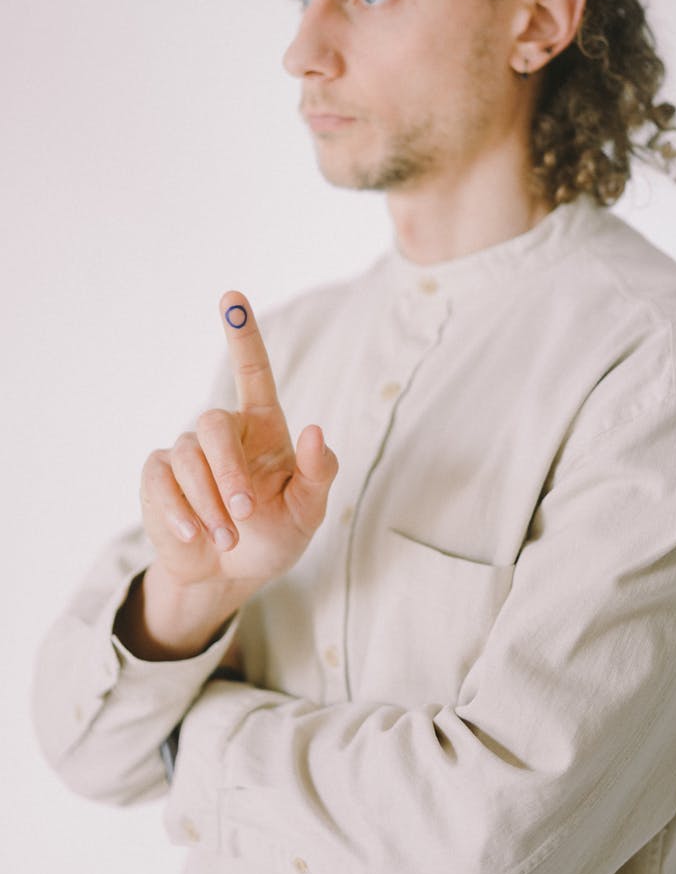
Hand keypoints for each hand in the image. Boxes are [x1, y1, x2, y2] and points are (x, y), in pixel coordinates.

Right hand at [139, 290, 337, 602]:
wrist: (229, 576)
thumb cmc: (275, 536)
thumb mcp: (308, 511)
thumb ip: (319, 473)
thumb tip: (317, 430)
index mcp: (263, 428)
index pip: (253, 372)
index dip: (242, 334)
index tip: (231, 297)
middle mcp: (224, 433)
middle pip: (213, 425)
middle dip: (227, 471)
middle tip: (246, 513)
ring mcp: (186, 454)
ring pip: (186, 459)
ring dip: (209, 504)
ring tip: (229, 540)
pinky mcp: (157, 479)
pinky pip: (160, 482)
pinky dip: (180, 513)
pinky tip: (196, 537)